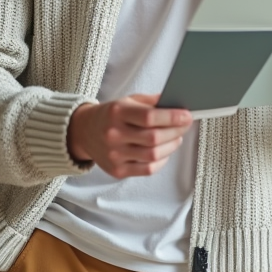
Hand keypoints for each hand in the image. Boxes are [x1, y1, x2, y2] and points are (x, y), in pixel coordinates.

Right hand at [66, 93, 192, 177]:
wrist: (84, 131)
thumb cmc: (111, 115)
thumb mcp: (128, 101)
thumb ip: (152, 102)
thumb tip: (178, 105)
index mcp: (117, 113)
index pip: (149, 117)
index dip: (172, 118)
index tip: (187, 116)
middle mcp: (113, 134)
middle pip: (154, 138)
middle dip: (176, 131)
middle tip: (185, 125)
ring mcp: (114, 155)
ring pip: (153, 155)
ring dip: (171, 146)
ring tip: (176, 137)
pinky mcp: (117, 170)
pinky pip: (148, 169)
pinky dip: (162, 160)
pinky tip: (165, 151)